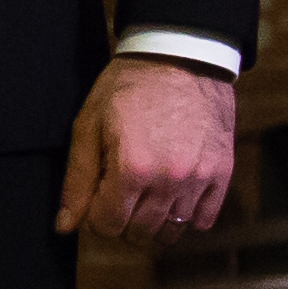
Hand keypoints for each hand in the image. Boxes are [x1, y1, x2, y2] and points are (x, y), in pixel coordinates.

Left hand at [62, 56, 236, 239]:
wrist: (181, 55)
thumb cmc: (129, 86)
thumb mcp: (89, 124)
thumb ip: (77, 179)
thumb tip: (65, 226)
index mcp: (132, 168)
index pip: (108, 226)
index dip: (96, 215)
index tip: (98, 196)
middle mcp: (169, 180)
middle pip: (140, 233)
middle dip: (123, 222)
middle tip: (120, 195)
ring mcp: (199, 178)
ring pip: (172, 231)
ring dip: (154, 222)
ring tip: (146, 196)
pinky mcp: (222, 172)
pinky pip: (204, 219)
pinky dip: (188, 215)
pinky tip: (174, 194)